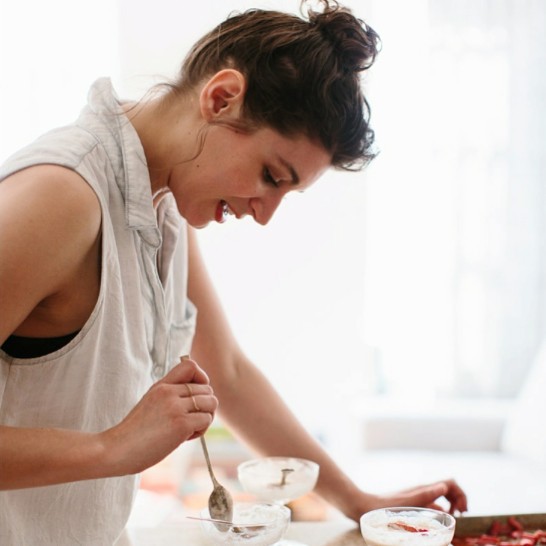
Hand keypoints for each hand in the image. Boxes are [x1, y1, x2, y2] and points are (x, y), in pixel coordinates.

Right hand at [101, 356, 217, 475]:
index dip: (201, 379)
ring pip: (211, 403)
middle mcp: (169, 391)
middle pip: (207, 389)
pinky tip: (184, 438)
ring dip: (205, 418)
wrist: (116, 450)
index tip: (195, 396)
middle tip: (190, 421)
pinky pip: (206, 420)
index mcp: (161, 385)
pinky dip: (200, 431)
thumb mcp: (151, 403)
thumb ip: (170, 395)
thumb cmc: (135, 432)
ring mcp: (175, 407)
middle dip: (204, 406)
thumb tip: (198, 394)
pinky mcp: (181, 424)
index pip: (191, 366)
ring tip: (189, 430)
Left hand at [373, 479, 467, 514]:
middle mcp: (423, 491)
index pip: (450, 482)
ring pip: (442, 498)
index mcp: (424, 489)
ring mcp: (418, 498)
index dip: (461, 494)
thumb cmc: (385, 506)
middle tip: (461, 517)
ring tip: (454, 521)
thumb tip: (445, 486)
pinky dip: (441, 513)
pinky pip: (432, 506)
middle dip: (459, 500)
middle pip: (449, 489)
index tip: (462, 511)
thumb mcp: (408, 502)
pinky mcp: (413, 505)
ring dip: (452, 507)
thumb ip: (425, 494)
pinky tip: (438, 524)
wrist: (366, 507)